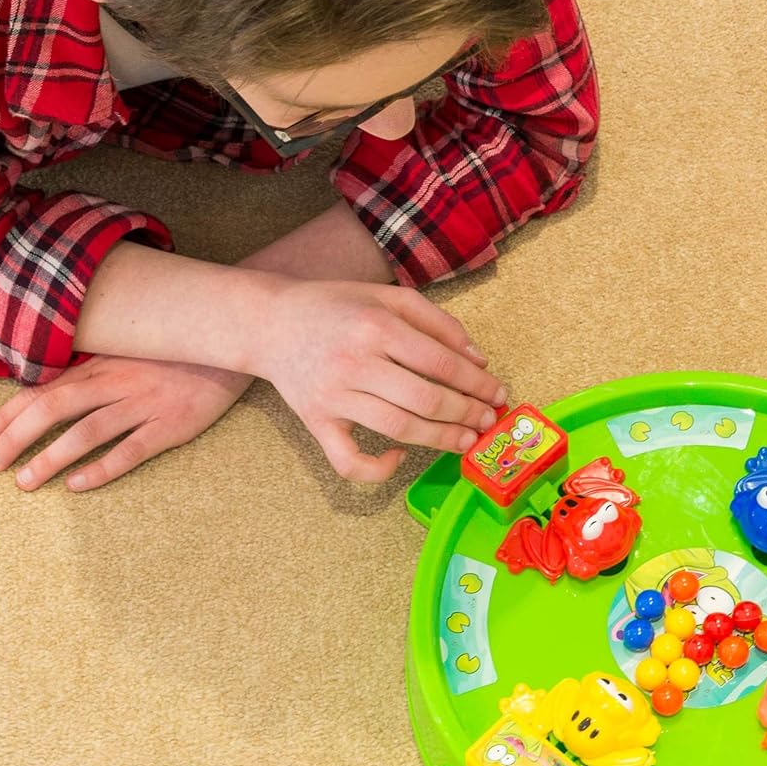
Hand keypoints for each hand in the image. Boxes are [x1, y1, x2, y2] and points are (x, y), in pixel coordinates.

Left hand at [0, 356, 252, 490]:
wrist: (233, 342)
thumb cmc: (180, 351)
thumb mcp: (131, 351)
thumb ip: (96, 369)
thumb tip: (53, 390)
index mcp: (103, 365)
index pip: (43, 390)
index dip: (8, 415)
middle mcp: (117, 382)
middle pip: (53, 408)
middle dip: (17, 438)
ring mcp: (144, 403)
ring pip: (85, 431)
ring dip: (50, 458)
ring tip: (25, 481)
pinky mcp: (172, 425)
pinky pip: (130, 449)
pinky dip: (100, 468)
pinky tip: (78, 484)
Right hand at [254, 280, 505, 480]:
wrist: (269, 322)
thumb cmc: (336, 306)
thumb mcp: (388, 296)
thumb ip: (437, 322)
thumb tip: (478, 359)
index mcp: (376, 326)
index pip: (440, 361)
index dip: (475, 382)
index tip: (496, 393)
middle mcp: (355, 362)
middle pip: (425, 399)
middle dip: (466, 413)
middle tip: (487, 420)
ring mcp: (333, 397)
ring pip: (398, 428)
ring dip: (440, 439)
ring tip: (466, 440)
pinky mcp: (316, 423)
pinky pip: (348, 460)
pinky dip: (378, 469)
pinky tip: (401, 458)